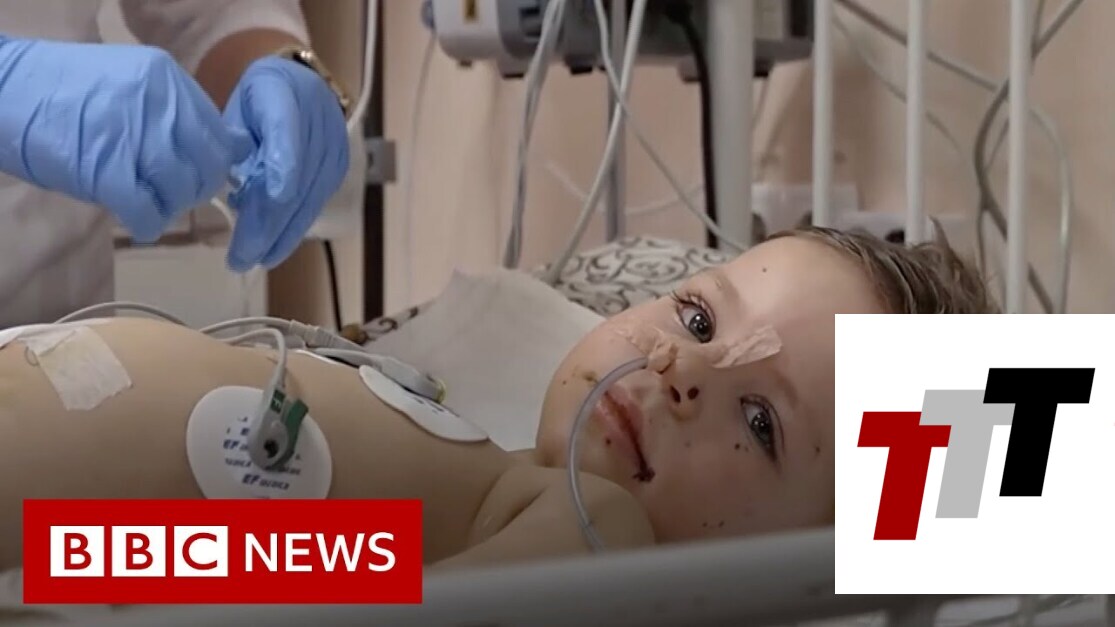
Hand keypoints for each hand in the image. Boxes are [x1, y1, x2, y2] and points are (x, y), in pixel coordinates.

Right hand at [0, 37, 251, 241]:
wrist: (1, 91)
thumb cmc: (64, 92)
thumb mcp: (131, 86)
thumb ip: (176, 114)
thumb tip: (232, 150)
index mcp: (169, 79)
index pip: (220, 135)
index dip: (213, 164)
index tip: (195, 175)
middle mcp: (160, 103)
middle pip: (209, 166)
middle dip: (196, 189)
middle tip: (171, 194)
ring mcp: (135, 136)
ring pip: (182, 190)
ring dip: (170, 207)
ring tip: (148, 203)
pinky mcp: (107, 170)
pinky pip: (148, 211)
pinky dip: (148, 224)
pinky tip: (138, 221)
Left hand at [222, 56, 349, 271]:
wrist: (300, 85)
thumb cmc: (257, 100)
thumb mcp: (237, 109)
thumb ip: (234, 142)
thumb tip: (235, 188)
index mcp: (281, 90)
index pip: (285, 127)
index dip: (282, 163)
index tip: (272, 198)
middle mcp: (317, 119)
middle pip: (296, 177)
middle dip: (268, 222)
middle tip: (241, 257)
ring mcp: (334, 147)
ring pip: (308, 197)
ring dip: (281, 234)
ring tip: (254, 259)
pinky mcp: (339, 169)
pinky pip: (316, 203)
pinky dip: (294, 227)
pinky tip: (274, 246)